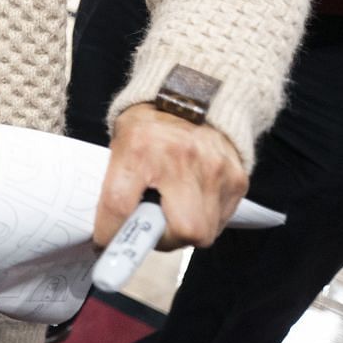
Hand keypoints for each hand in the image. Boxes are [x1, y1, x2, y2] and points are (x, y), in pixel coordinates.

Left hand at [95, 104, 247, 250]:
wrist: (193, 96)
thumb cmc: (149, 125)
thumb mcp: (122, 144)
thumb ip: (117, 184)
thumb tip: (110, 230)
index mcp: (139, 147)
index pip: (119, 204)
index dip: (110, 232)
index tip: (104, 245)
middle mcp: (182, 159)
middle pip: (182, 230)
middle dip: (162, 239)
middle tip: (149, 229)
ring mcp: (216, 171)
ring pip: (203, 232)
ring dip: (182, 232)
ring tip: (170, 212)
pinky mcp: (238, 181)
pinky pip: (220, 220)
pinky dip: (202, 220)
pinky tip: (190, 203)